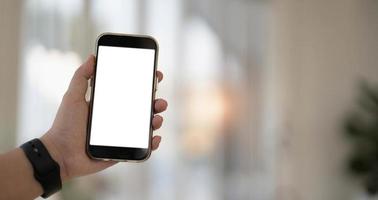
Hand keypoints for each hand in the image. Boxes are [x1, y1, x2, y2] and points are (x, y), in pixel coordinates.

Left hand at [40, 55, 167, 181]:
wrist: (61, 155)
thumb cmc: (65, 125)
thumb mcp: (73, 97)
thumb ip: (81, 76)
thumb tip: (92, 57)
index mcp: (110, 105)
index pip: (132, 91)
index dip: (146, 83)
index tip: (155, 75)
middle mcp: (118, 118)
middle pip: (144, 108)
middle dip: (156, 102)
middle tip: (159, 100)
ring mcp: (122, 135)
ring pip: (147, 126)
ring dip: (157, 120)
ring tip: (156, 119)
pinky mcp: (123, 150)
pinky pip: (143, 147)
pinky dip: (152, 143)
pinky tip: (155, 138)